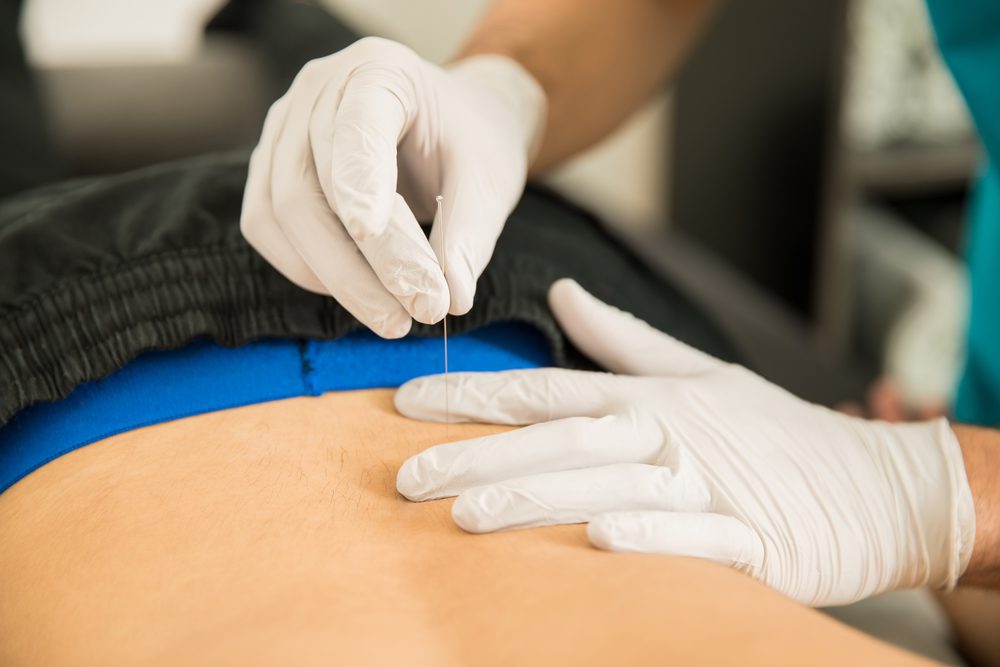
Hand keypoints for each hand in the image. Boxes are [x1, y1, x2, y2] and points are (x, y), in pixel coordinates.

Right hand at [241, 37, 545, 336]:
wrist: (450, 124)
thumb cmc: (470, 142)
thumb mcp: (489, 179)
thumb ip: (470, 235)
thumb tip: (451, 300)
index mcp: (380, 72)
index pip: (357, 126)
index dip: (359, 182)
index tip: (372, 233)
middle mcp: (319, 90)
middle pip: (312, 185)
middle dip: (363, 262)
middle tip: (418, 311)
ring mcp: (285, 126)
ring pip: (281, 212)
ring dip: (335, 278)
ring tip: (394, 318)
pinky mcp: (272, 167)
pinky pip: (266, 225)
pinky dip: (308, 269)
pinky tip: (357, 291)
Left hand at [394, 279, 975, 605]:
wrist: (876, 486)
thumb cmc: (777, 433)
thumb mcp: (699, 375)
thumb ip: (623, 340)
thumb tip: (562, 294)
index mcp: (649, 398)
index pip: (545, 391)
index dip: (473, 395)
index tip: (406, 402)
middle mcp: (667, 436)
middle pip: (558, 442)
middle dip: (477, 458)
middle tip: (406, 478)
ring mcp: (708, 486)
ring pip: (608, 486)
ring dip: (536, 498)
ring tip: (464, 517)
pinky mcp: (751, 539)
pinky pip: (694, 536)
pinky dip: (650, 534)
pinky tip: (598, 539)